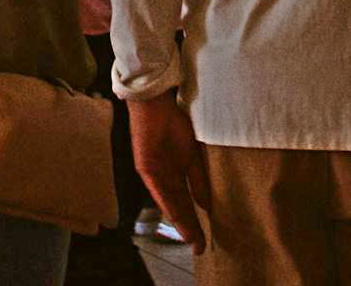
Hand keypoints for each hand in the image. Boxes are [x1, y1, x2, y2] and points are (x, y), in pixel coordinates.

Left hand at [129, 93, 209, 252]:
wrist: (155, 103)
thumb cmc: (173, 124)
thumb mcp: (193, 156)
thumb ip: (198, 179)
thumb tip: (206, 204)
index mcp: (174, 175)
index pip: (187, 204)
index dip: (195, 222)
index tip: (204, 241)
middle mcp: (163, 178)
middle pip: (178, 207)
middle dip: (189, 227)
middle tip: (199, 247)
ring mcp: (153, 172)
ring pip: (167, 201)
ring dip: (178, 219)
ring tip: (190, 237)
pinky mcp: (144, 164)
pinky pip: (155, 186)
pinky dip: (165, 200)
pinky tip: (173, 214)